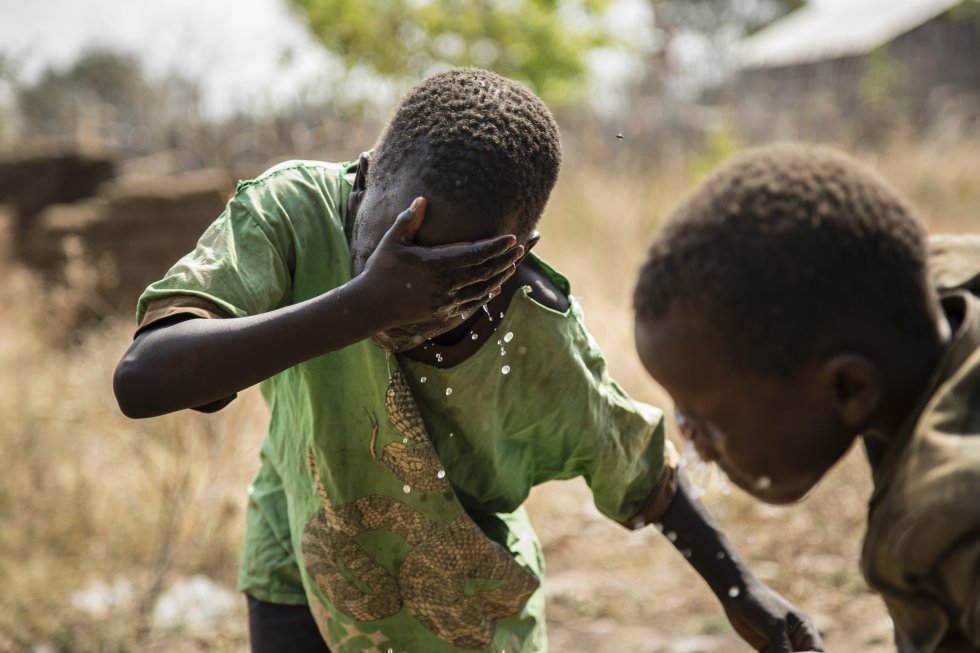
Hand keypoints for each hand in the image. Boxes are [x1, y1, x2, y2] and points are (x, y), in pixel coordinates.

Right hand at [358, 196, 523, 327]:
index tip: (511, 238)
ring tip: (512, 265)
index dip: (496, 246)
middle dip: (505, 259)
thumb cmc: (381, 269)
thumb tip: (422, 199)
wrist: (372, 306)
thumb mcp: (391, 241)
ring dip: (500, 277)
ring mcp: (447, 301)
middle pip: (486, 271)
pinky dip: (486, 295)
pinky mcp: (444, 312)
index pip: (476, 254)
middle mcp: (446, 284)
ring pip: (483, 289)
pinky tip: (494, 288)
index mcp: (437, 264)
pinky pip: (472, 304)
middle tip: (520, 248)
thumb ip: (408, 220)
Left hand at [722, 579, 822, 651]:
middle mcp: (796, 639)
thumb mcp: (773, 626)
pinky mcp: (768, 649)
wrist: (735, 593)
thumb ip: (782, 647)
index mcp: (804, 629)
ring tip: (767, 650)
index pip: (816, 652)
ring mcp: (781, 645)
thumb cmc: (758, 603)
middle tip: (775, 652)